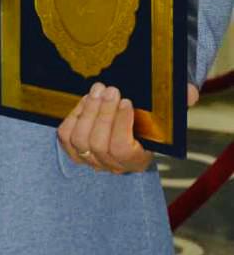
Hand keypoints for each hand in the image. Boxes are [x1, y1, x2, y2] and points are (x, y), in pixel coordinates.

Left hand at [58, 81, 198, 173]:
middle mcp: (111, 165)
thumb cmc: (148, 119)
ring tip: (98, 90)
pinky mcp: (73, 150)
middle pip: (99, 144)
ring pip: (81, 139)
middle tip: (110, 89)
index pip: (122, 150)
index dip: (121, 125)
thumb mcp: (165, 113)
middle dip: (103, 113)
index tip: (127, 101)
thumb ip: (178, 103)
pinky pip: (66, 136)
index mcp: (136, 160)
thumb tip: (189, 93)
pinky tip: (86, 99)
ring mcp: (90, 160)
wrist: (126, 123)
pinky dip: (74, 115)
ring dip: (88, 111)